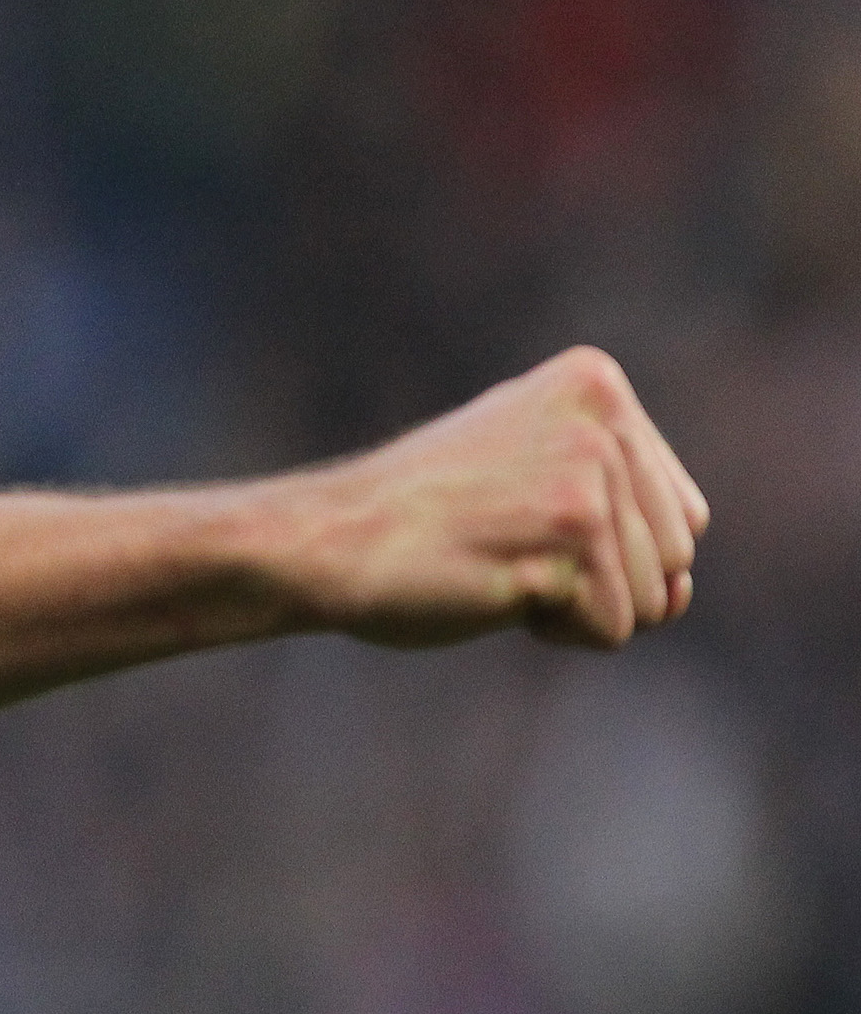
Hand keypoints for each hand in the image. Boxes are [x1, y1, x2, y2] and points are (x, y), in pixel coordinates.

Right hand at [297, 347, 706, 649]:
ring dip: (574, 605)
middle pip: (676, 559)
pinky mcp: (568, 535)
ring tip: (496, 557)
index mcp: (596, 382)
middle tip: (501, 538)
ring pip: (652, 602)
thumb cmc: (425, 518)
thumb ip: (628, 518)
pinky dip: (553, 630)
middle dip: (598, 578)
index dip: (607, 544)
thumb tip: (684, 595)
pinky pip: (610, 631)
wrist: (329, 538)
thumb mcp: (533, 475)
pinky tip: (489, 583)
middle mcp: (601, 417)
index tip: (518, 512)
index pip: (681, 514)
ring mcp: (585, 474)